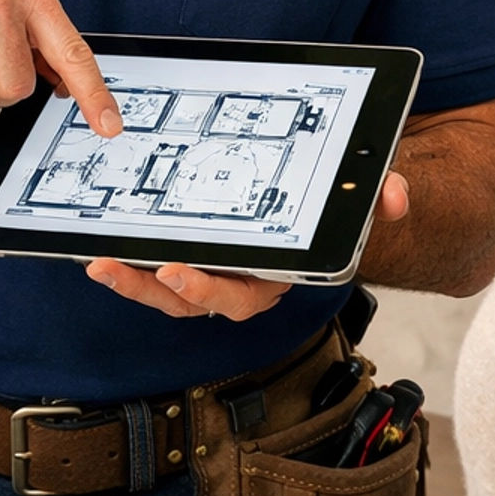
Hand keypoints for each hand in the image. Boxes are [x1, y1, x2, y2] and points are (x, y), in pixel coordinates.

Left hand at [84, 172, 408, 318]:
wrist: (326, 196)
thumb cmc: (334, 205)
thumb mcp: (360, 196)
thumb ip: (383, 193)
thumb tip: (395, 197)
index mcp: (278, 275)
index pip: (245, 296)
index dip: (211, 291)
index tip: (180, 273)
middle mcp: (243, 283)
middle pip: (197, 301)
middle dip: (161, 290)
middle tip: (129, 268)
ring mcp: (215, 272)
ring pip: (170, 292)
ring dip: (133, 282)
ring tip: (99, 264)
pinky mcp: (192, 255)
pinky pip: (157, 269)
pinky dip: (130, 263)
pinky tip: (100, 249)